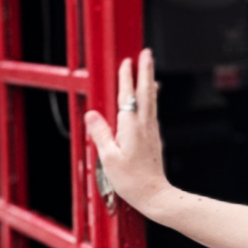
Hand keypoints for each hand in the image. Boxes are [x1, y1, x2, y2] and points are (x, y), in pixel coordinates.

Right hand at [84, 50, 169, 217]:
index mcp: (131, 127)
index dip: (126, 77)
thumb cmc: (132, 181)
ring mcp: (152, 131)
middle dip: (145, 70)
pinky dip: (151, 98)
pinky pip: (152, 111)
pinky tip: (151, 98)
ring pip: (151, 100)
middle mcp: (144, 126)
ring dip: (149, 81)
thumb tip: (92, 114)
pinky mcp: (154, 138)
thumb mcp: (108, 158)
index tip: (126, 62)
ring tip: (150, 68)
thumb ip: (101, 134)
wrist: (154, 195)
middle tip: (147, 53)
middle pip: (146, 92)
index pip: (127, 96)